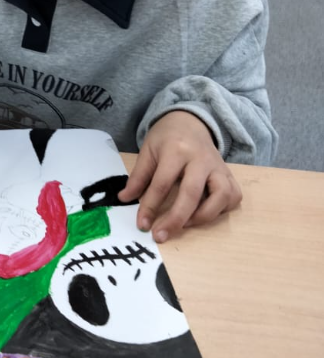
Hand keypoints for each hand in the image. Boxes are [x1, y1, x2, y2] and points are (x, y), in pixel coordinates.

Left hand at [118, 111, 241, 241]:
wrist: (190, 121)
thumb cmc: (166, 138)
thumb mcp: (148, 150)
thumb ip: (138, 176)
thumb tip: (124, 199)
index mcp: (176, 150)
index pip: (162, 183)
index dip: (150, 206)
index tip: (142, 224)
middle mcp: (201, 159)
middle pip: (192, 193)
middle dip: (175, 219)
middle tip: (160, 235)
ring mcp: (218, 167)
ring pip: (221, 196)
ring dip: (203, 216)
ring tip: (185, 225)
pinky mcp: (229, 174)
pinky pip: (234, 196)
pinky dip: (222, 209)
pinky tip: (205, 213)